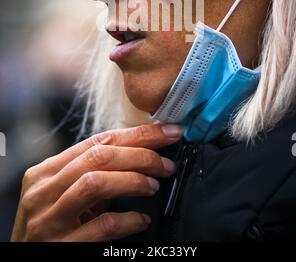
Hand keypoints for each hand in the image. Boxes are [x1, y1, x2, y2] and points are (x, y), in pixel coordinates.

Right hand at [11, 123, 182, 241]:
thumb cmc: (49, 227)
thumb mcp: (62, 194)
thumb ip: (89, 175)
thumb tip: (139, 156)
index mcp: (46, 171)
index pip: (98, 141)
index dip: (137, 134)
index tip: (166, 134)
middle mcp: (43, 190)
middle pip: (99, 157)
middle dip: (140, 155)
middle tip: (166, 163)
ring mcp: (48, 219)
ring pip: (95, 183)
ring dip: (133, 180)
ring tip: (154, 186)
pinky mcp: (60, 246)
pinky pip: (101, 225)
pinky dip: (128, 219)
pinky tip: (141, 220)